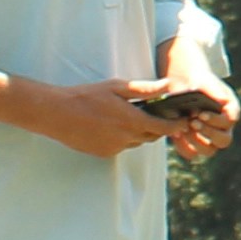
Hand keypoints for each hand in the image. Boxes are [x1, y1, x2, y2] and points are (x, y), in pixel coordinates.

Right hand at [12, 76, 167, 160]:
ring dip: (140, 132)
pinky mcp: (104, 153)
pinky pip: (122, 147)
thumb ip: (145, 89)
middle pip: (152, 136)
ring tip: (133, 116)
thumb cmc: (87, 96)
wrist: (57, 114)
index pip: (165, 128)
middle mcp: (126, 139)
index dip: (176, 125)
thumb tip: (168, 86)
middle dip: (158, 127)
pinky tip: (113, 125)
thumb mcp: (117, 87)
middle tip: (158, 114)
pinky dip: (124, 138)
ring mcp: (114, 148)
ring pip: (137, 142)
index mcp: (133, 121)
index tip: (183, 120)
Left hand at [136, 76, 238, 162]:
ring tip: (182, 128)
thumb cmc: (198, 82)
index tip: (200, 114)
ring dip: (195, 142)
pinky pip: (191, 153)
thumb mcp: (205, 81)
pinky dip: (182, 146)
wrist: (184, 85)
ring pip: (209, 151)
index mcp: (231, 111)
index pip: (230, 121)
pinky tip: (175, 134)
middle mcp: (224, 128)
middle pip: (224, 140)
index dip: (216, 120)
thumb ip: (214, 90)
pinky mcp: (195, 144)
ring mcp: (211, 138)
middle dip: (207, 133)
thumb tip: (223, 100)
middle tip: (192, 122)